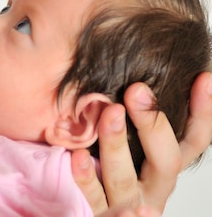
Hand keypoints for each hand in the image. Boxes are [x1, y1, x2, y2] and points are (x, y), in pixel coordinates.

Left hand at [72, 72, 211, 213]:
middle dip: (153, 124)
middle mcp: (155, 187)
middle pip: (166, 160)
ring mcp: (128, 204)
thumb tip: (150, 74)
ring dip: (116, 144)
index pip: (196, 139)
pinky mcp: (101, 214)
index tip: (202, 78)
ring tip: (110, 113)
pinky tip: (77, 156)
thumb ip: (146, 114)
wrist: (107, 213)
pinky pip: (93, 199)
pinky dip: (87, 179)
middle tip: (137, 90)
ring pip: (124, 178)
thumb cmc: (116, 167)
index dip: (204, 111)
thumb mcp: (138, 142)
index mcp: (167, 166)